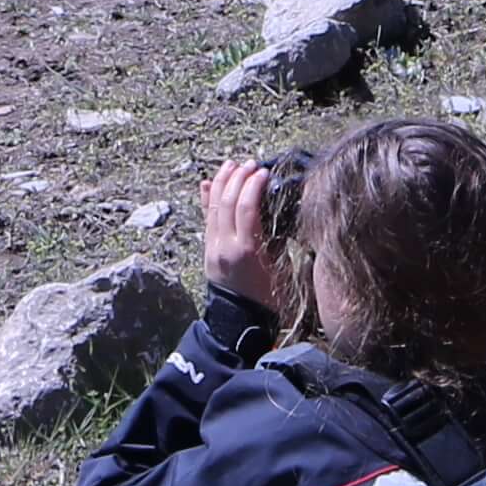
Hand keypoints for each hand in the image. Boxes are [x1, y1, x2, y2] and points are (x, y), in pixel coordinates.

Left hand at [196, 156, 296, 323]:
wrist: (239, 321)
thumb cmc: (268, 298)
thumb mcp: (279, 268)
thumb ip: (275, 239)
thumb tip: (274, 211)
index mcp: (247, 251)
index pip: (247, 207)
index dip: (254, 185)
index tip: (264, 171)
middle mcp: (225, 245)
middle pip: (228, 202)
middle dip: (238, 178)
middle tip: (250, 164)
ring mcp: (213, 247)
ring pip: (213, 206)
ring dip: (222, 182)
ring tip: (231, 165)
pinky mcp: (207, 249)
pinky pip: (206, 218)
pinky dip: (208, 199)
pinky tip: (209, 183)